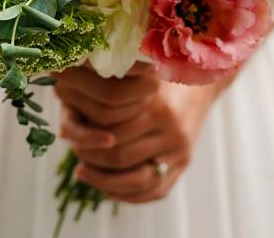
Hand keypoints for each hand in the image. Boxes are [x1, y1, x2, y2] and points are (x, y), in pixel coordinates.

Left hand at [57, 69, 216, 203]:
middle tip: (76, 156)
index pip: (111, 135)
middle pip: (121, 157)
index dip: (87, 140)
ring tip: (84, 173)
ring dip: (105, 182)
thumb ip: (113, 93)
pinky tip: (109, 191)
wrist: (200, 83)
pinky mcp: (184, 162)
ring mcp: (179, 149)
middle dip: (93, 161)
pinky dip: (130, 196)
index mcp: (155, 106)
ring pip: (136, 180)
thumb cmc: (160, 77)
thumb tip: (73, 110)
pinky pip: (157, 191)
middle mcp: (169, 130)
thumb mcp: (139, 78)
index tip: (72, 138)